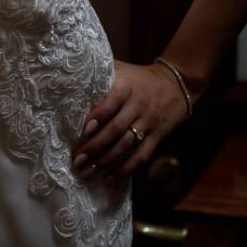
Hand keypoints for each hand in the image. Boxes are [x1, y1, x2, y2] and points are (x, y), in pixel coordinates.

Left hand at [71, 60, 190, 184]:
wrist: (176, 83)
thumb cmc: (138, 77)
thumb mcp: (121, 69)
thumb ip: (100, 74)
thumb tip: (69, 78)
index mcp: (126, 86)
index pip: (110, 104)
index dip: (97, 118)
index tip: (82, 132)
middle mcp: (137, 105)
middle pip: (115, 129)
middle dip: (95, 147)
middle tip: (77, 160)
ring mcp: (149, 122)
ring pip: (126, 145)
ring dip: (106, 161)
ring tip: (87, 173)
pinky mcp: (158, 136)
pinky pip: (142, 155)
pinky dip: (126, 169)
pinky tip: (110, 178)